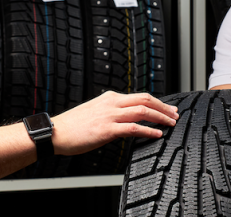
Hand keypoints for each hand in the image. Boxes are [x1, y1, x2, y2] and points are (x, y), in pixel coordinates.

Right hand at [51, 91, 178, 155]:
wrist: (55, 132)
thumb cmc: (73, 126)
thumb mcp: (94, 112)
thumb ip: (111, 112)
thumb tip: (126, 119)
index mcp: (109, 98)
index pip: (139, 96)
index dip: (157, 102)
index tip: (168, 109)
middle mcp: (111, 103)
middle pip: (145, 99)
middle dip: (163, 107)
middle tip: (175, 114)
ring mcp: (109, 115)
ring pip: (142, 111)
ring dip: (160, 117)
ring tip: (171, 124)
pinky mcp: (106, 129)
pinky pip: (133, 128)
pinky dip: (148, 130)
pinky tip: (157, 135)